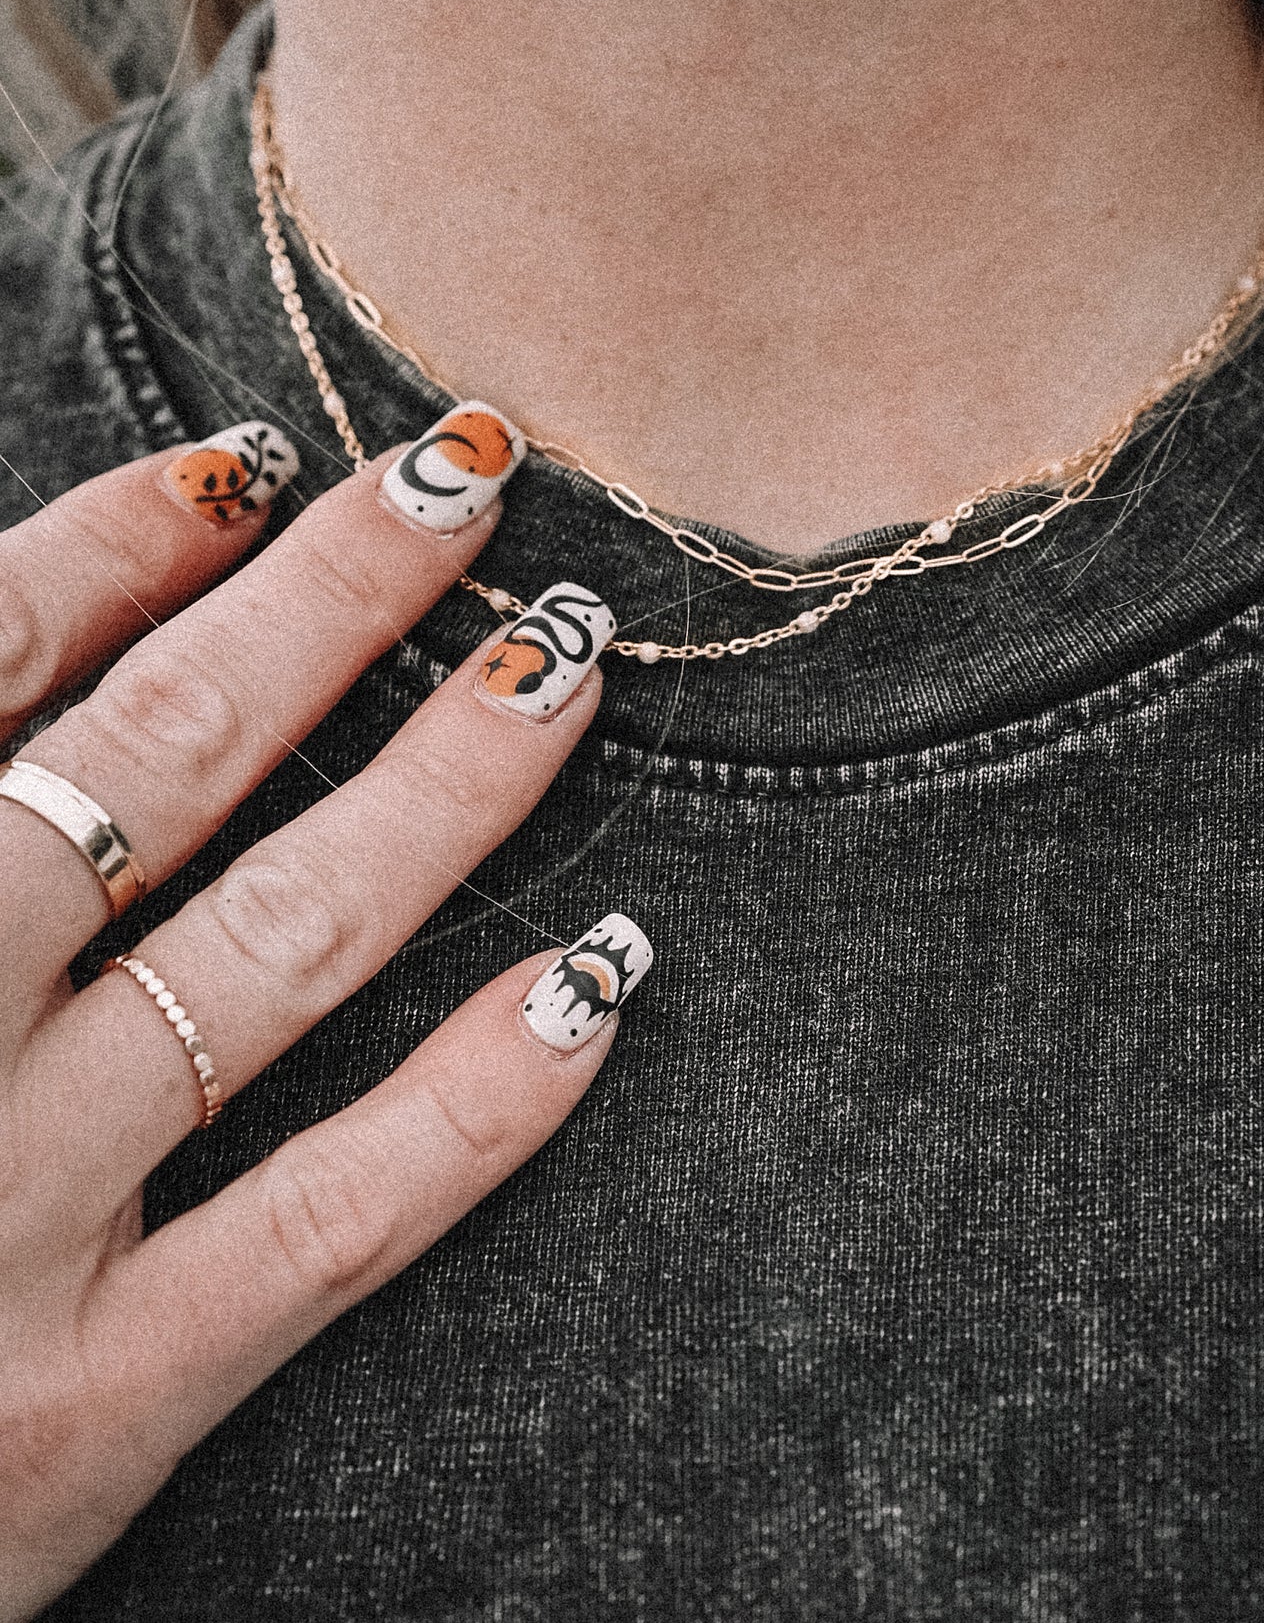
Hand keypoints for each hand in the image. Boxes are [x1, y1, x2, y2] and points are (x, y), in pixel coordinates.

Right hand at [0, 420, 643, 1618]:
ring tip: (561, 668)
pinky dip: (476, 1106)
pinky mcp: (93, 1409)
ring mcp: (8, 1228)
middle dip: (326, 605)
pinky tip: (596, 981)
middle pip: (157, 764)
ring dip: (442, 794)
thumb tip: (18, 646)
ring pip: (275, 952)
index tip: (245, 464)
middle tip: (464, 484)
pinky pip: (328, 1226)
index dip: (117, 542)